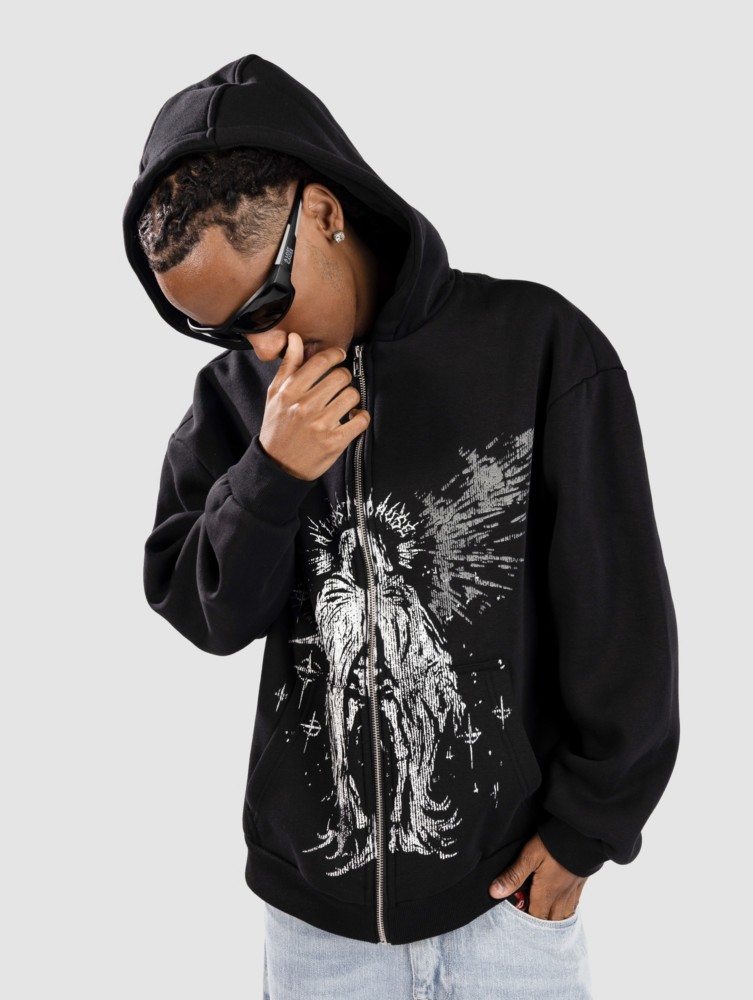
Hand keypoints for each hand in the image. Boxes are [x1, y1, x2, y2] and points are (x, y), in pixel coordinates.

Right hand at [259, 332, 369, 480]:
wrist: (278, 465)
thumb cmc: (277, 427)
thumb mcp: (275, 395)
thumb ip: (288, 365)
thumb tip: (295, 338)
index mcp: (290, 392)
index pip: (321, 361)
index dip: (335, 355)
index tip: (339, 356)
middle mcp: (305, 406)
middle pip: (341, 376)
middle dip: (343, 377)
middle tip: (340, 384)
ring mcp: (320, 425)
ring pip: (352, 395)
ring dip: (352, 397)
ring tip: (344, 402)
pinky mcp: (334, 442)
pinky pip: (360, 420)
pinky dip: (361, 416)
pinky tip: (353, 417)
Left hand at [488, 833, 587, 919]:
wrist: (582, 834)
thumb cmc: (554, 844)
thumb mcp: (529, 856)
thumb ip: (514, 875)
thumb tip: (494, 893)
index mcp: (546, 893)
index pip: (535, 918)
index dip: (525, 921)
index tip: (517, 915)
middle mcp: (561, 897)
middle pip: (549, 921)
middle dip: (538, 922)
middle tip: (527, 913)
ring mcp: (572, 891)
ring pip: (563, 916)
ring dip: (552, 918)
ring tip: (542, 913)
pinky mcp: (580, 883)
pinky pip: (574, 906)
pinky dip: (566, 910)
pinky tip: (560, 905)